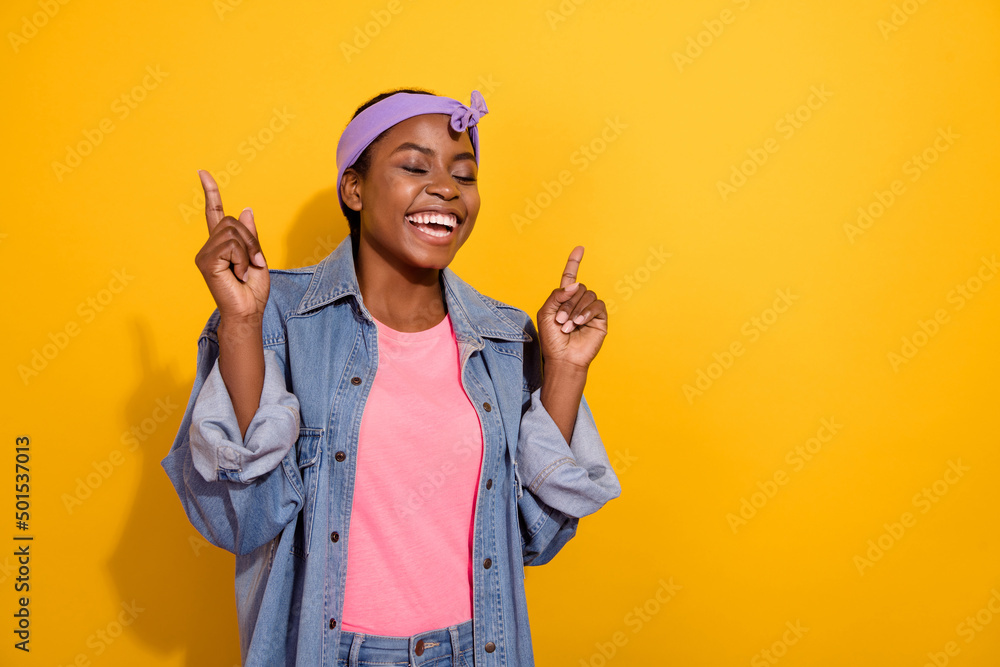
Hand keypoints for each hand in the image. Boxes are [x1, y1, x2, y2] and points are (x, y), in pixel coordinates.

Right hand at [194, 170, 268, 321]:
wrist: (248, 312)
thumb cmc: (252, 290)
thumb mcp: (257, 257)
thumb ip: (251, 235)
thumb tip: (247, 209)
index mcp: (221, 245)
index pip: (215, 213)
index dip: (211, 193)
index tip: (203, 173)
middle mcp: (209, 247)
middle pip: (233, 222)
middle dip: (251, 241)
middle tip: (253, 263)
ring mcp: (205, 254)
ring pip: (234, 233)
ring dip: (248, 252)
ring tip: (244, 271)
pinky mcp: (206, 262)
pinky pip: (232, 246)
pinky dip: (242, 259)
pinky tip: (237, 274)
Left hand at [536, 246, 607, 370]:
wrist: (563, 359)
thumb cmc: (552, 339)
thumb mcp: (545, 314)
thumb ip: (556, 295)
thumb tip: (575, 284)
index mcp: (564, 299)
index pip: (570, 276)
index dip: (574, 262)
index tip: (580, 248)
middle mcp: (578, 302)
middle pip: (578, 287)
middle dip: (567, 303)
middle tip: (560, 322)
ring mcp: (590, 310)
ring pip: (588, 294)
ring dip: (576, 310)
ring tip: (569, 326)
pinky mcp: (600, 319)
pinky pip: (598, 304)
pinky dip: (587, 312)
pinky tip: (580, 323)